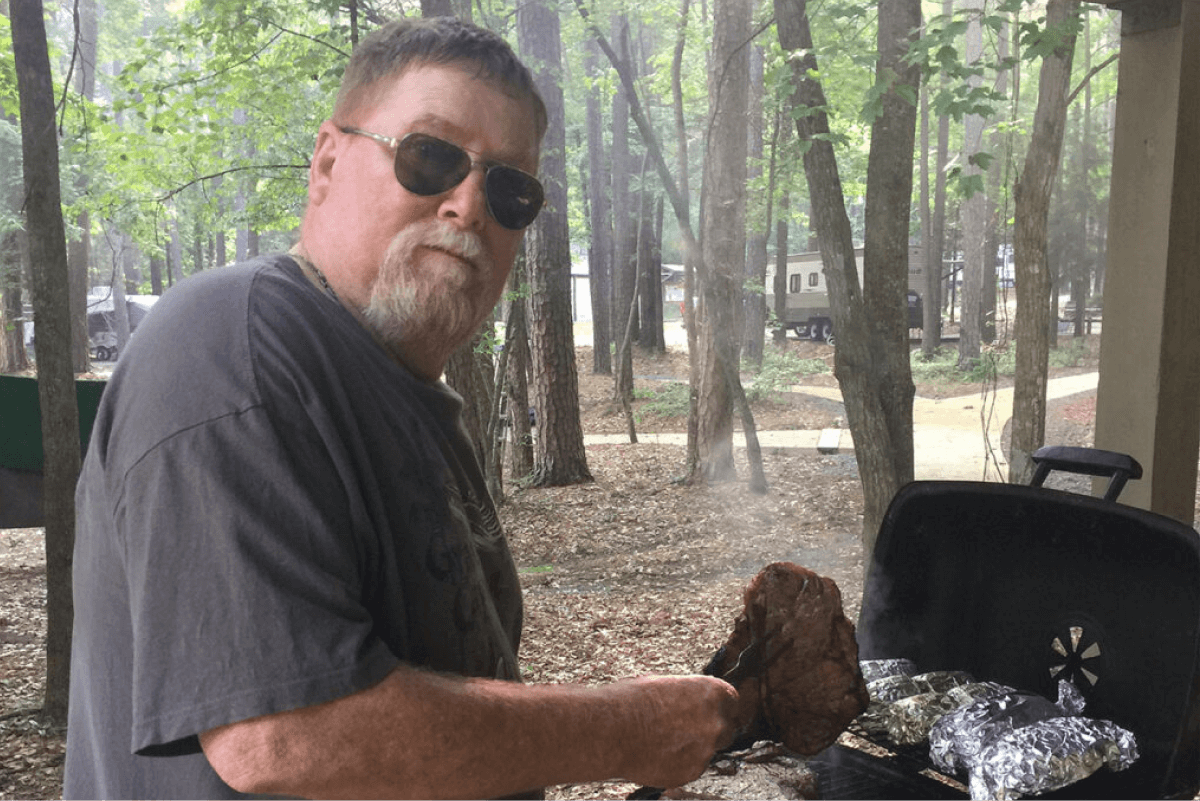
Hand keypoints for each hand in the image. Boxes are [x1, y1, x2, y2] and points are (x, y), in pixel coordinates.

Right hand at [608, 675, 739, 788]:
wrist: (612, 730)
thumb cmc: (632, 701)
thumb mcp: (665, 684)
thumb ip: (688, 696)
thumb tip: (691, 702)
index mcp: (712, 693)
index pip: (731, 701)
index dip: (718, 707)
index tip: (709, 711)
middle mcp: (716, 722)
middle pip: (726, 729)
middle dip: (710, 730)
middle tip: (686, 729)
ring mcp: (706, 750)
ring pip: (706, 751)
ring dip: (692, 748)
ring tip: (661, 740)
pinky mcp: (692, 772)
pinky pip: (691, 767)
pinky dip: (679, 763)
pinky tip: (657, 753)